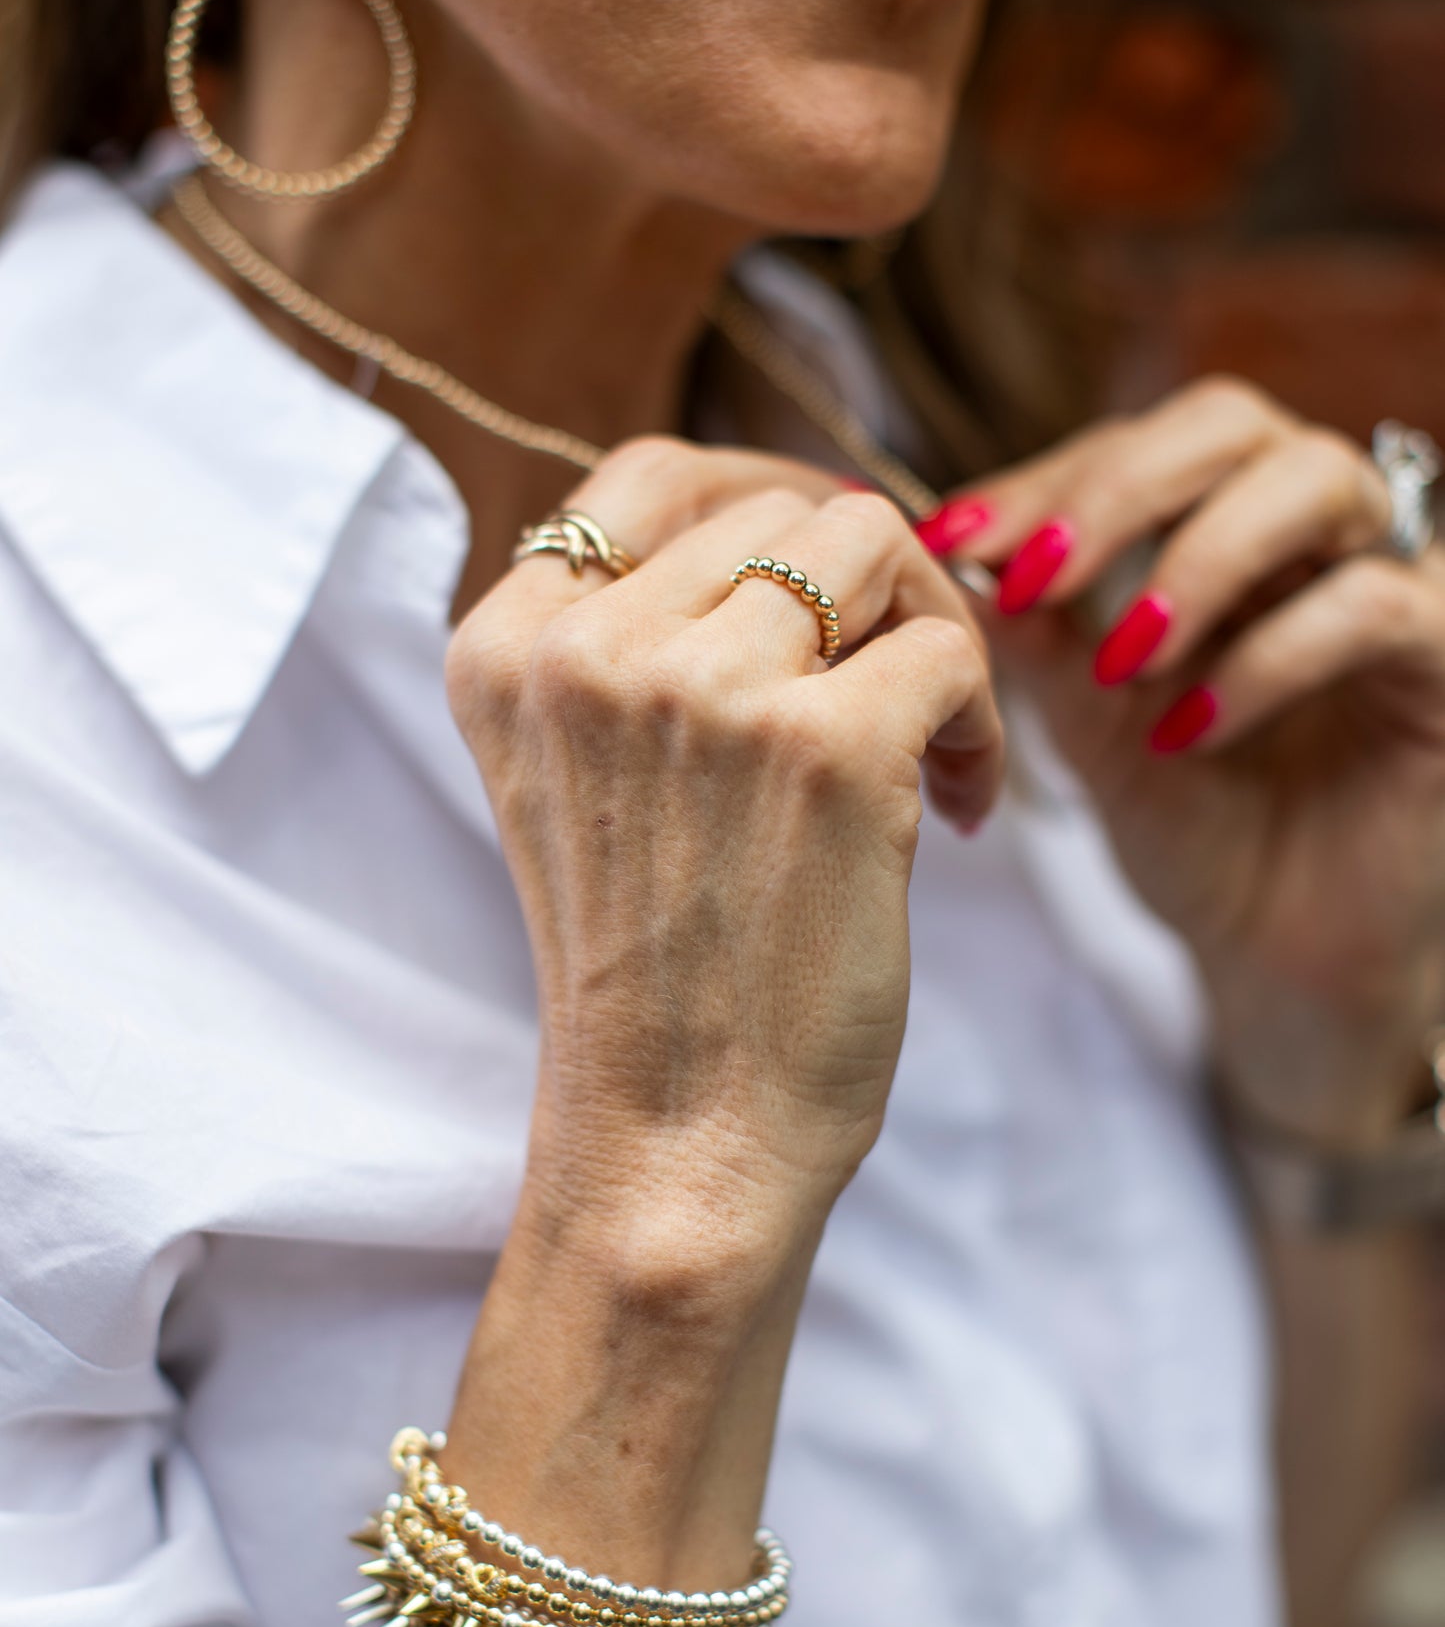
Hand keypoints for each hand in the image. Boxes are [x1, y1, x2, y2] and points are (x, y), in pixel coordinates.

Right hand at [447, 439, 1003, 1283]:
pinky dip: (983, 722)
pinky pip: (951, 649)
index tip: (824, 608)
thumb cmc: (657, 979)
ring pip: (871, 540)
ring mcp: (699, 690)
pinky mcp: (822, 748)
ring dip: (931, 630)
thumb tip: (809, 516)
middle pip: (783, 507)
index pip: (658, 477)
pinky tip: (966, 810)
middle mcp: (585, 650)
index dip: (769, 517)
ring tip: (939, 745)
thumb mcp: (586, 783)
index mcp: (506, 650)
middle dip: (866, 590)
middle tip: (898, 698)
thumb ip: (641, 644)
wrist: (678, 1149)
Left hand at [935, 379, 1444, 1145]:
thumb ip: (1036, 634)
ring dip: (1199, 562)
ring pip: (1317, 478)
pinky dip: (1266, 659)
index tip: (951, 538)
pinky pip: (1371, 606)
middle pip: (1228, 420)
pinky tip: (1189, 732)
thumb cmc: (1190, 823)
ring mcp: (1393, 576)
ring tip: (1122, 662)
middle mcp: (1314, 527)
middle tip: (1036, 577)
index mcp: (1222, 519)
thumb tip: (953, 547)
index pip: (1134, 442)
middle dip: (1116, 491)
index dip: (1043, 479)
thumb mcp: (1087, 724)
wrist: (1275, 952)